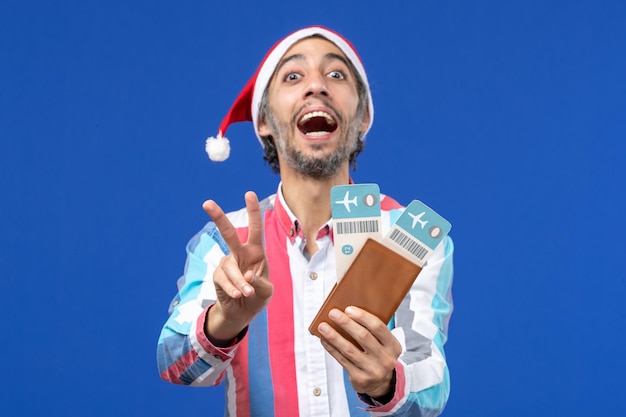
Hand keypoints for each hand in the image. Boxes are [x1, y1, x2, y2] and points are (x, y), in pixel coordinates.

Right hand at [202, 191, 273, 344]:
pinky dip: (233, 290)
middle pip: (229, 233)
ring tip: (247, 294)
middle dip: (218, 218)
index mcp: (256, 251)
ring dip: (241, 284)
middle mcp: (240, 253)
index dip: (253, 211)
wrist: (242, 311)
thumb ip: (260, 282)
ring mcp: (227, 263)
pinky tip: (238, 296)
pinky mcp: (218, 275)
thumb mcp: (267, 290)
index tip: (248, 193)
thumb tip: (247, 275)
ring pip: (231, 269)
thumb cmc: (258, 295)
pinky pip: (224, 281)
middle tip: (206, 203)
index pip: (255, 228)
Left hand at [318, 306, 401, 398]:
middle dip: (346, 323)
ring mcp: (373, 370)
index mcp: (392, 346)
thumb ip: (372, 331)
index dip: (362, 317)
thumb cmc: (378, 357)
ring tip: (323, 327)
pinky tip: (325, 340)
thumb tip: (347, 314)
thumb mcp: (384, 344)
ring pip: (349, 349)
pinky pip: (342, 360)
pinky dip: (332, 348)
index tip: (348, 309)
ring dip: (334, 336)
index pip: (378, 327)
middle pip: (363, 336)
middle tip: (333, 313)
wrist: (381, 384)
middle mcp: (385, 359)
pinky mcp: (360, 379)